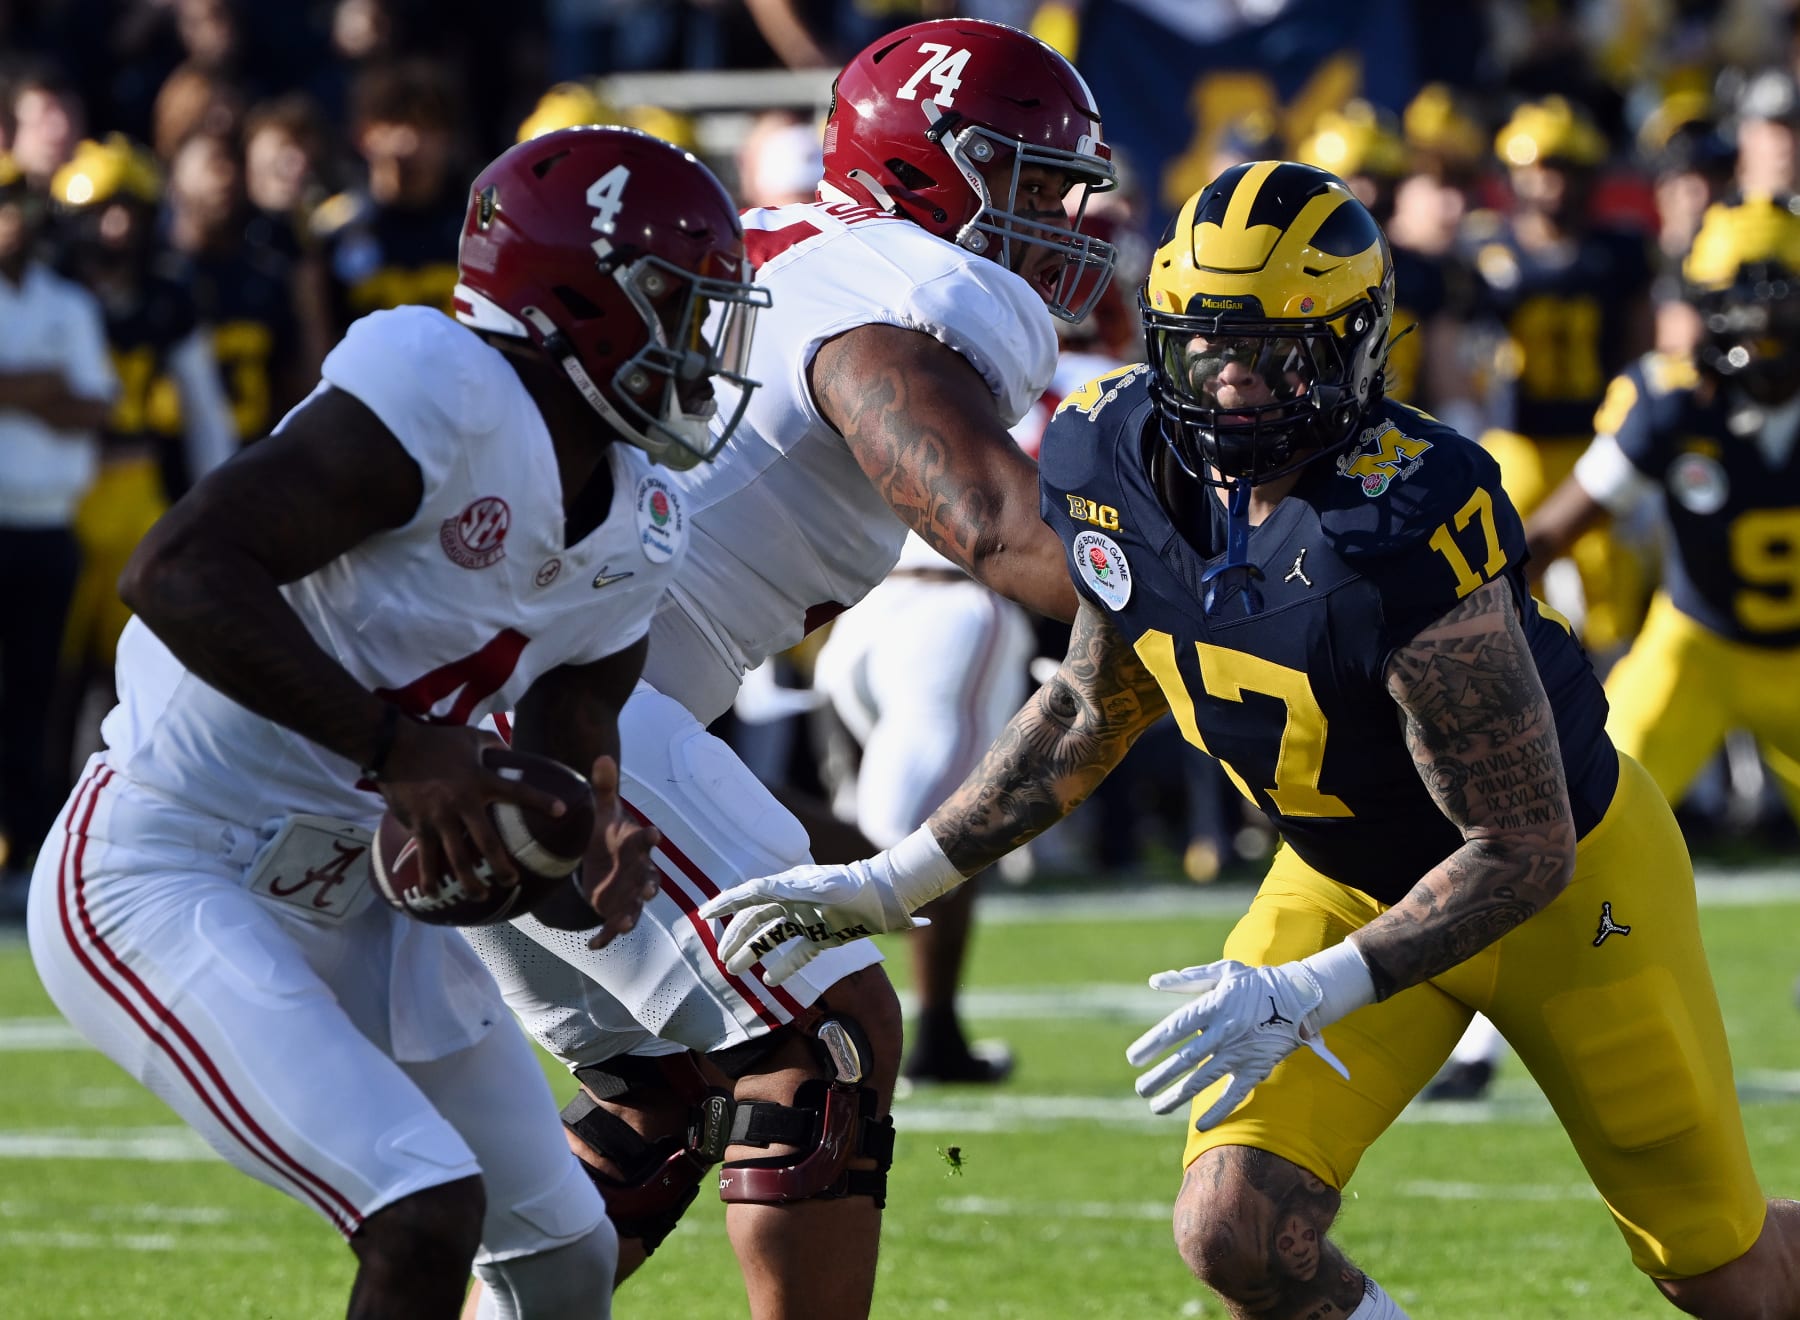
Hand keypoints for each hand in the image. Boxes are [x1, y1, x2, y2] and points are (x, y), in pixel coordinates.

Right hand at [376, 722, 570, 899]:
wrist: (394, 747)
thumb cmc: (435, 741)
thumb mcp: (469, 736)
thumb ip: (492, 743)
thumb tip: (509, 749)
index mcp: (480, 781)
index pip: (517, 792)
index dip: (540, 801)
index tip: (561, 811)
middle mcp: (462, 804)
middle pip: (487, 843)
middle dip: (501, 866)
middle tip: (512, 881)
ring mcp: (439, 819)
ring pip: (457, 859)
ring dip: (470, 882)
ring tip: (481, 896)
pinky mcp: (418, 827)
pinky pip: (425, 858)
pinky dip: (429, 879)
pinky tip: (434, 894)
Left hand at [573, 756, 662, 949]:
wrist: (602, 856)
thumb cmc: (607, 830)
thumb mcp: (602, 809)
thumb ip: (603, 787)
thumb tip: (602, 756)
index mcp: (636, 845)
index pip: (646, 840)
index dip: (650, 838)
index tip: (654, 835)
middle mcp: (639, 871)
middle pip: (649, 879)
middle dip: (650, 886)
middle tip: (649, 892)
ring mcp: (630, 893)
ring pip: (635, 906)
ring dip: (632, 915)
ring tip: (626, 923)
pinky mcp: (616, 910)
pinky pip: (613, 925)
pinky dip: (606, 937)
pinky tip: (593, 946)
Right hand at [698, 860, 930, 986]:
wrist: (888, 895)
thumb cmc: (853, 886)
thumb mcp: (819, 886)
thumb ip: (786, 888)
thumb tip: (754, 888)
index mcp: (788, 885)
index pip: (750, 894)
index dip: (726, 904)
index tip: (704, 915)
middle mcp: (794, 901)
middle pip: (756, 919)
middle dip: (737, 937)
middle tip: (721, 958)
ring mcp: (808, 919)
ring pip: (772, 938)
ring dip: (753, 953)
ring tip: (735, 970)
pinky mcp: (824, 937)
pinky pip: (798, 954)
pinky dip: (784, 966)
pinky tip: (770, 981)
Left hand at [1125, 959, 1350, 1131]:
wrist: (1300, 997)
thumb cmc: (1254, 983)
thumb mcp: (1223, 971)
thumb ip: (1188, 979)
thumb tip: (1154, 982)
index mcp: (1214, 1005)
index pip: (1176, 1027)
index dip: (1152, 1043)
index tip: (1133, 1058)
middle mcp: (1224, 1031)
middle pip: (1185, 1059)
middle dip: (1160, 1076)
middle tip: (1140, 1089)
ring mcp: (1241, 1052)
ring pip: (1204, 1079)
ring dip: (1178, 1095)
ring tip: (1156, 1107)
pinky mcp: (1256, 1068)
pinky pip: (1235, 1093)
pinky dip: (1219, 1110)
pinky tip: (1200, 1125)